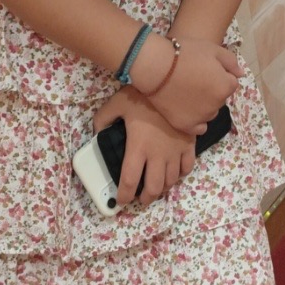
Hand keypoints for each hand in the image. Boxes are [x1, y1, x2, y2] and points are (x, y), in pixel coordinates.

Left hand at [93, 89, 195, 207]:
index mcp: (138, 148)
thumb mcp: (115, 104)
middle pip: (154, 188)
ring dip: (163, 188)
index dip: (124, 195)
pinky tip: (174, 171)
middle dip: (146, 198)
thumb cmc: (141, 95)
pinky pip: (187, 167)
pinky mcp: (189, 144)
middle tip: (141, 198)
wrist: (169, 83)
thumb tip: (96, 133)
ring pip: (171, 181)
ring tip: (156, 186)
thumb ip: (102, 120)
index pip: (130, 181)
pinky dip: (180, 174)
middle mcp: (157, 155)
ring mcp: (176, 151)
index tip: (121, 200)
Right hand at [131, 35, 244, 135]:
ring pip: (210, 112)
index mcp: (226, 86)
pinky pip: (199, 128)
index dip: (219, 73)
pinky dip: (197, 121)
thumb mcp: (213, 49)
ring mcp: (202, 117)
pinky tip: (188, 110)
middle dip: (212, 89)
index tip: (204, 68)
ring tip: (187, 92)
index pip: (231, 82)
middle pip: (220, 98)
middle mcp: (217, 105)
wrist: (156, 66)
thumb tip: (240, 74)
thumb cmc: (186, 53)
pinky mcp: (186, 126)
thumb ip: (231, 62)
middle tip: (194, 78)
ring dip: (204, 104)